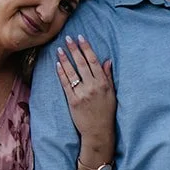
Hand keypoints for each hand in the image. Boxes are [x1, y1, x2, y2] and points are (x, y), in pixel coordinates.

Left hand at [57, 36, 114, 154]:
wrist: (99, 131)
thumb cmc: (106, 112)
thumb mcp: (112, 93)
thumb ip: (108, 76)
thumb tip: (107, 61)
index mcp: (103, 83)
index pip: (94, 61)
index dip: (86, 48)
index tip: (81, 38)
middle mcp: (93, 86)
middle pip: (82, 64)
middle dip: (74, 49)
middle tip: (68, 38)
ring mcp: (82, 94)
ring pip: (72, 72)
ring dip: (65, 59)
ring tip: (59, 49)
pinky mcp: (73, 101)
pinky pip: (66, 84)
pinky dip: (61, 74)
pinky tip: (57, 65)